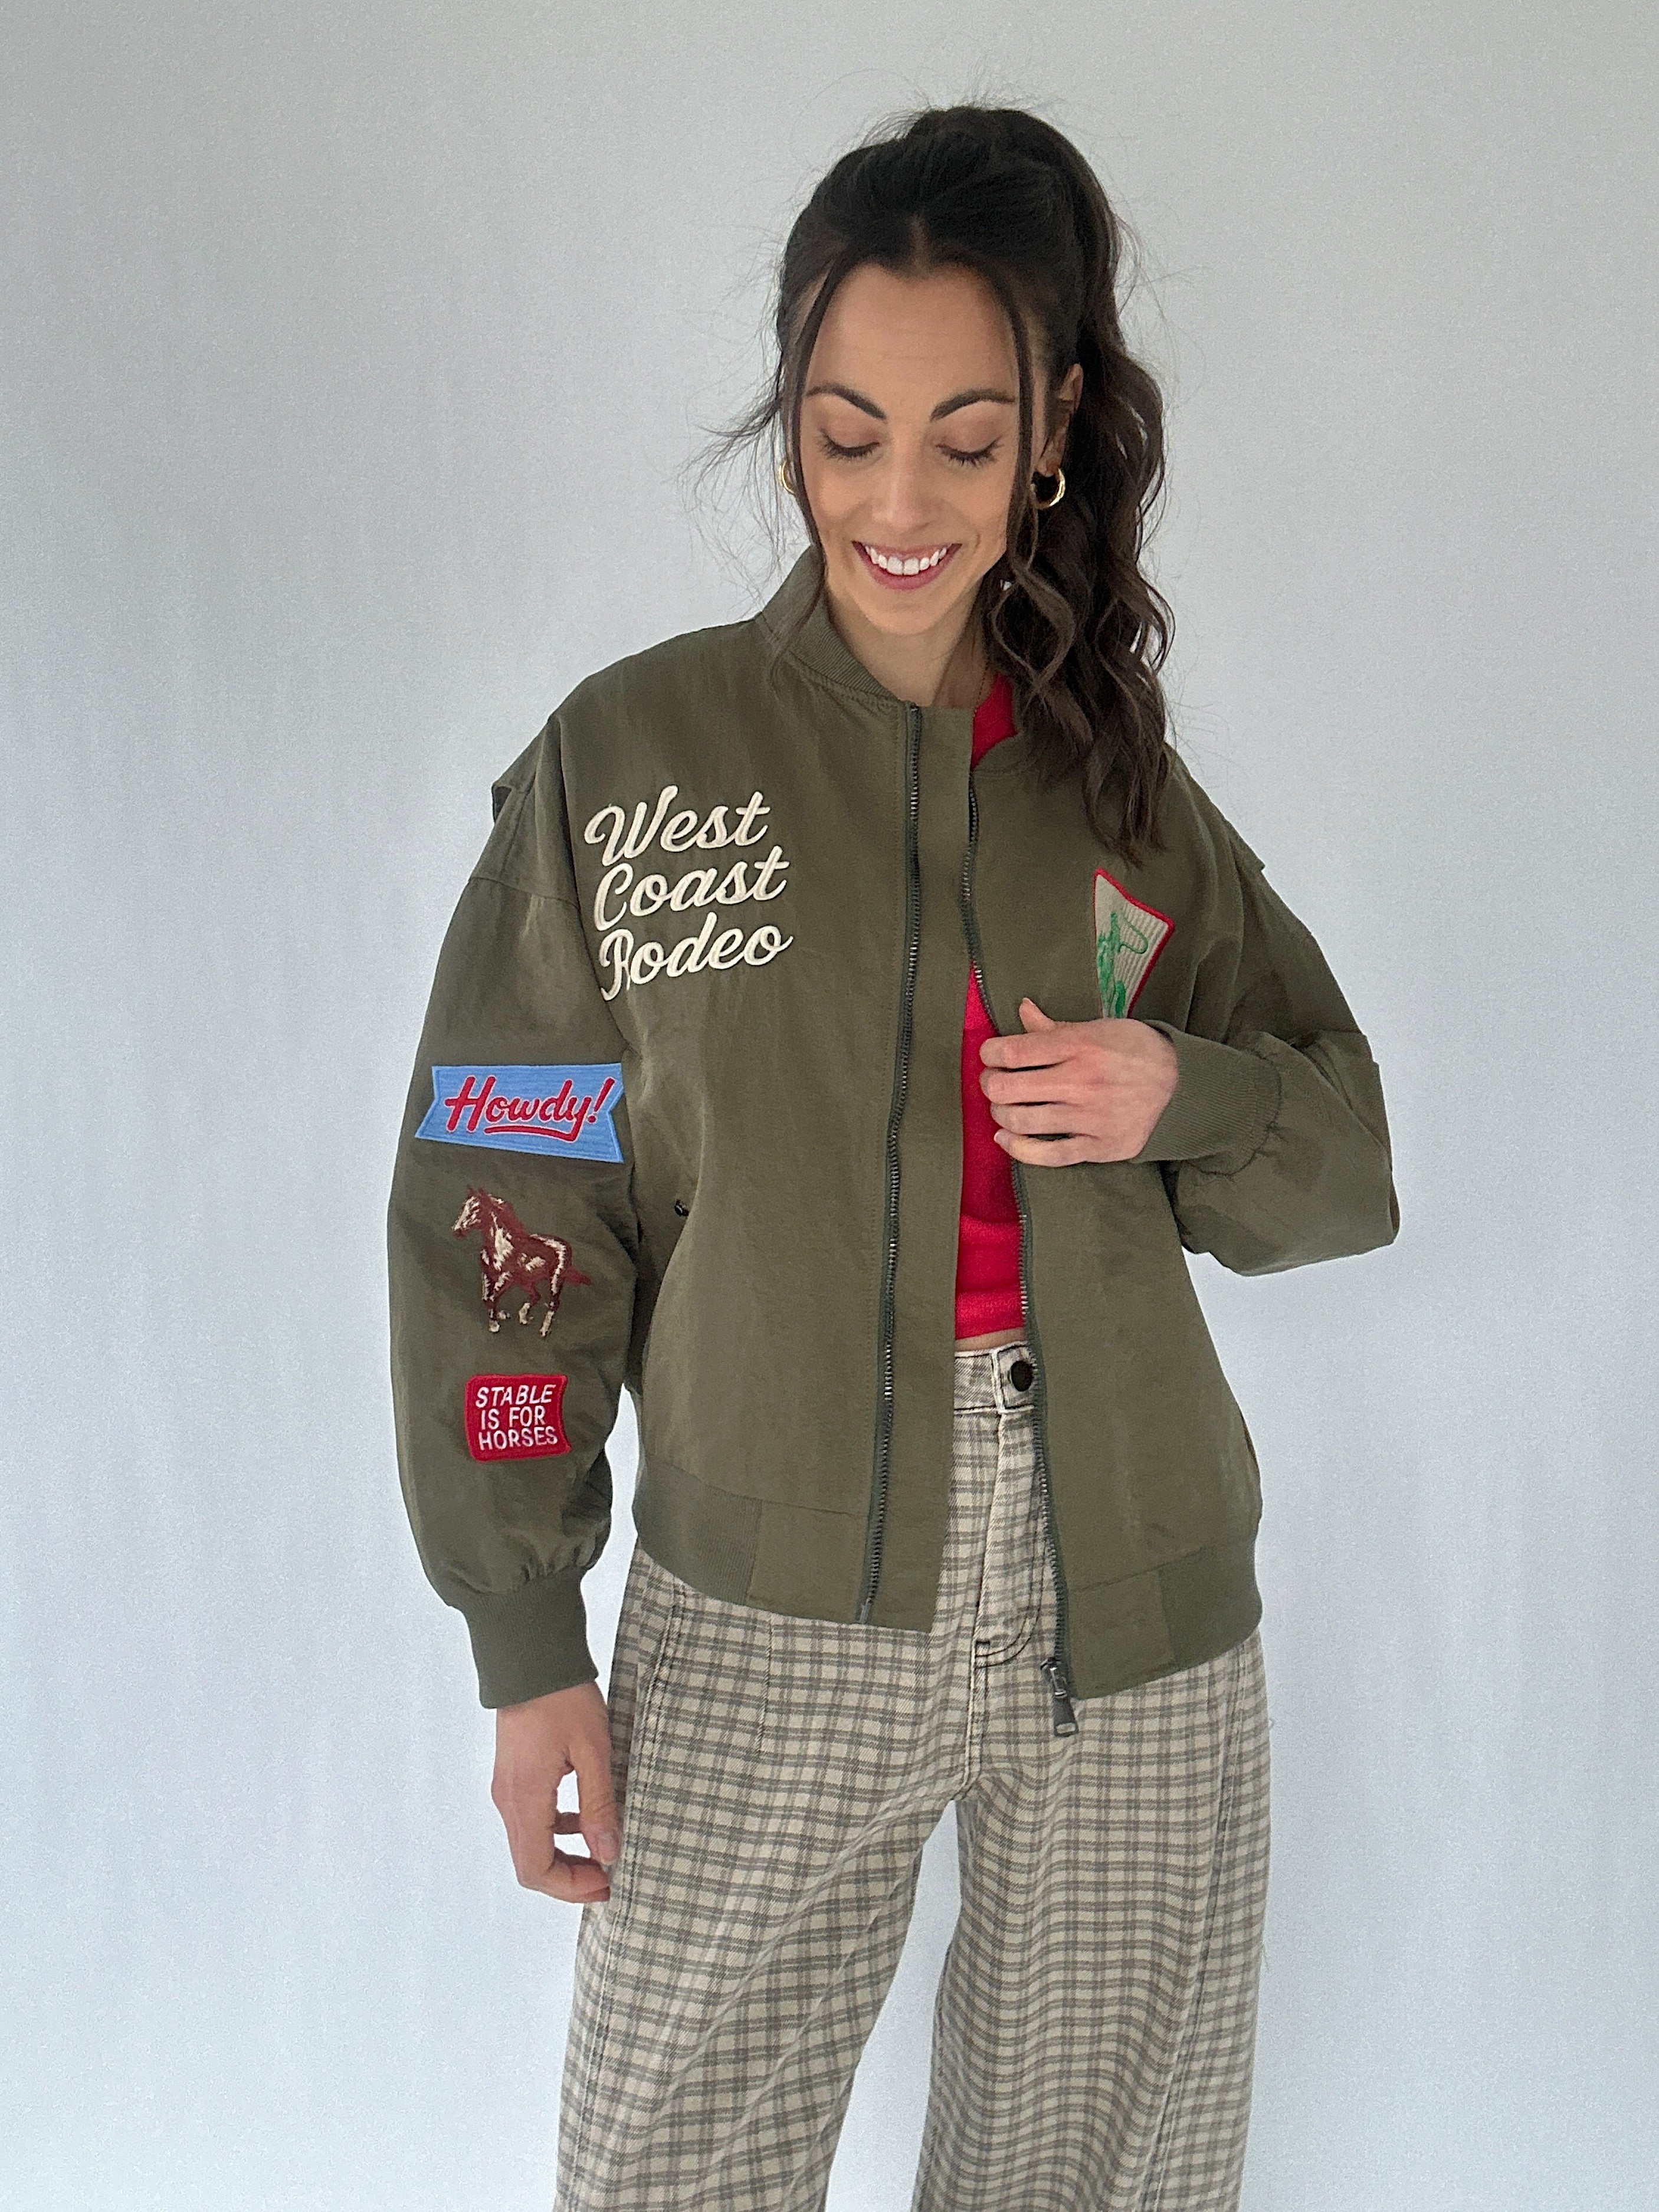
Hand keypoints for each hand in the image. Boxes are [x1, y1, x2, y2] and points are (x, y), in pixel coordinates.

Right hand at [491, 1678, 618, 1904]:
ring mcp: (508, 1788)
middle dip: (570, 1877)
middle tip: (609, 1875)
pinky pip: (533, 1819)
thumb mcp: (593, 1750)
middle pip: (531, 1864)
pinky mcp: (514, 1776)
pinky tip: (587, 1817)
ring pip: (532, 1843)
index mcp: (524, 1799)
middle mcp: (508, 1800)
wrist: (532, 1658)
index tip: (606, 1883)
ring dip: (565, 1855)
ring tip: (604, 1849)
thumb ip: (599, 1805)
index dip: (570, 1887)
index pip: (535, 1870)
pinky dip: (559, 1830)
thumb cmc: (563, 1698)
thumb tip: (608, 1853)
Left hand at [978, 997, 1179, 1166]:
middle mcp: (1083, 1082)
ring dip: (1002, 1114)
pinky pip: (1047, 1156)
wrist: (1182, 1088)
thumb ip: (1055, 1027)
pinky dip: (1018, 1149)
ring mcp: (1090, 1117)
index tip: (989, 1055)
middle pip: (1009, 1089)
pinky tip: (1006, 1138)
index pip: (1014, 1051)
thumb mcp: (1100, 1028)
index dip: (990, 1054)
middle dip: (991, 1084)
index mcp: (1081, 1046)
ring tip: (1004, 1107)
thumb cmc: (1138, 1052)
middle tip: (995, 1082)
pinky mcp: (1099, 1147)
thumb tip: (1022, 1010)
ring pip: (1022, 1122)